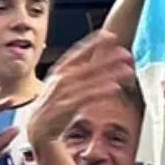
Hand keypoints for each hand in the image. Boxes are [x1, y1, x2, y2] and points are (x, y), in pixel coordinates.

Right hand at [27, 30, 135, 149]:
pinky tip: (115, 88)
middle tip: (126, 53)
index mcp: (59, 71)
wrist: (37, 129)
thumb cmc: (54, 107)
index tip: (109, 35)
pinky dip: (101, 91)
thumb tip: (96, 65)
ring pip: (90, 80)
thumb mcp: (63, 86)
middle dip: (108, 57)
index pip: (78, 52)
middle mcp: (60, 79)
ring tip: (128, 70)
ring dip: (110, 74)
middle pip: (88, 65)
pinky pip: (86, 97)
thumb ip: (78, 75)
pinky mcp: (65, 108)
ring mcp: (62, 93)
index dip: (93, 42)